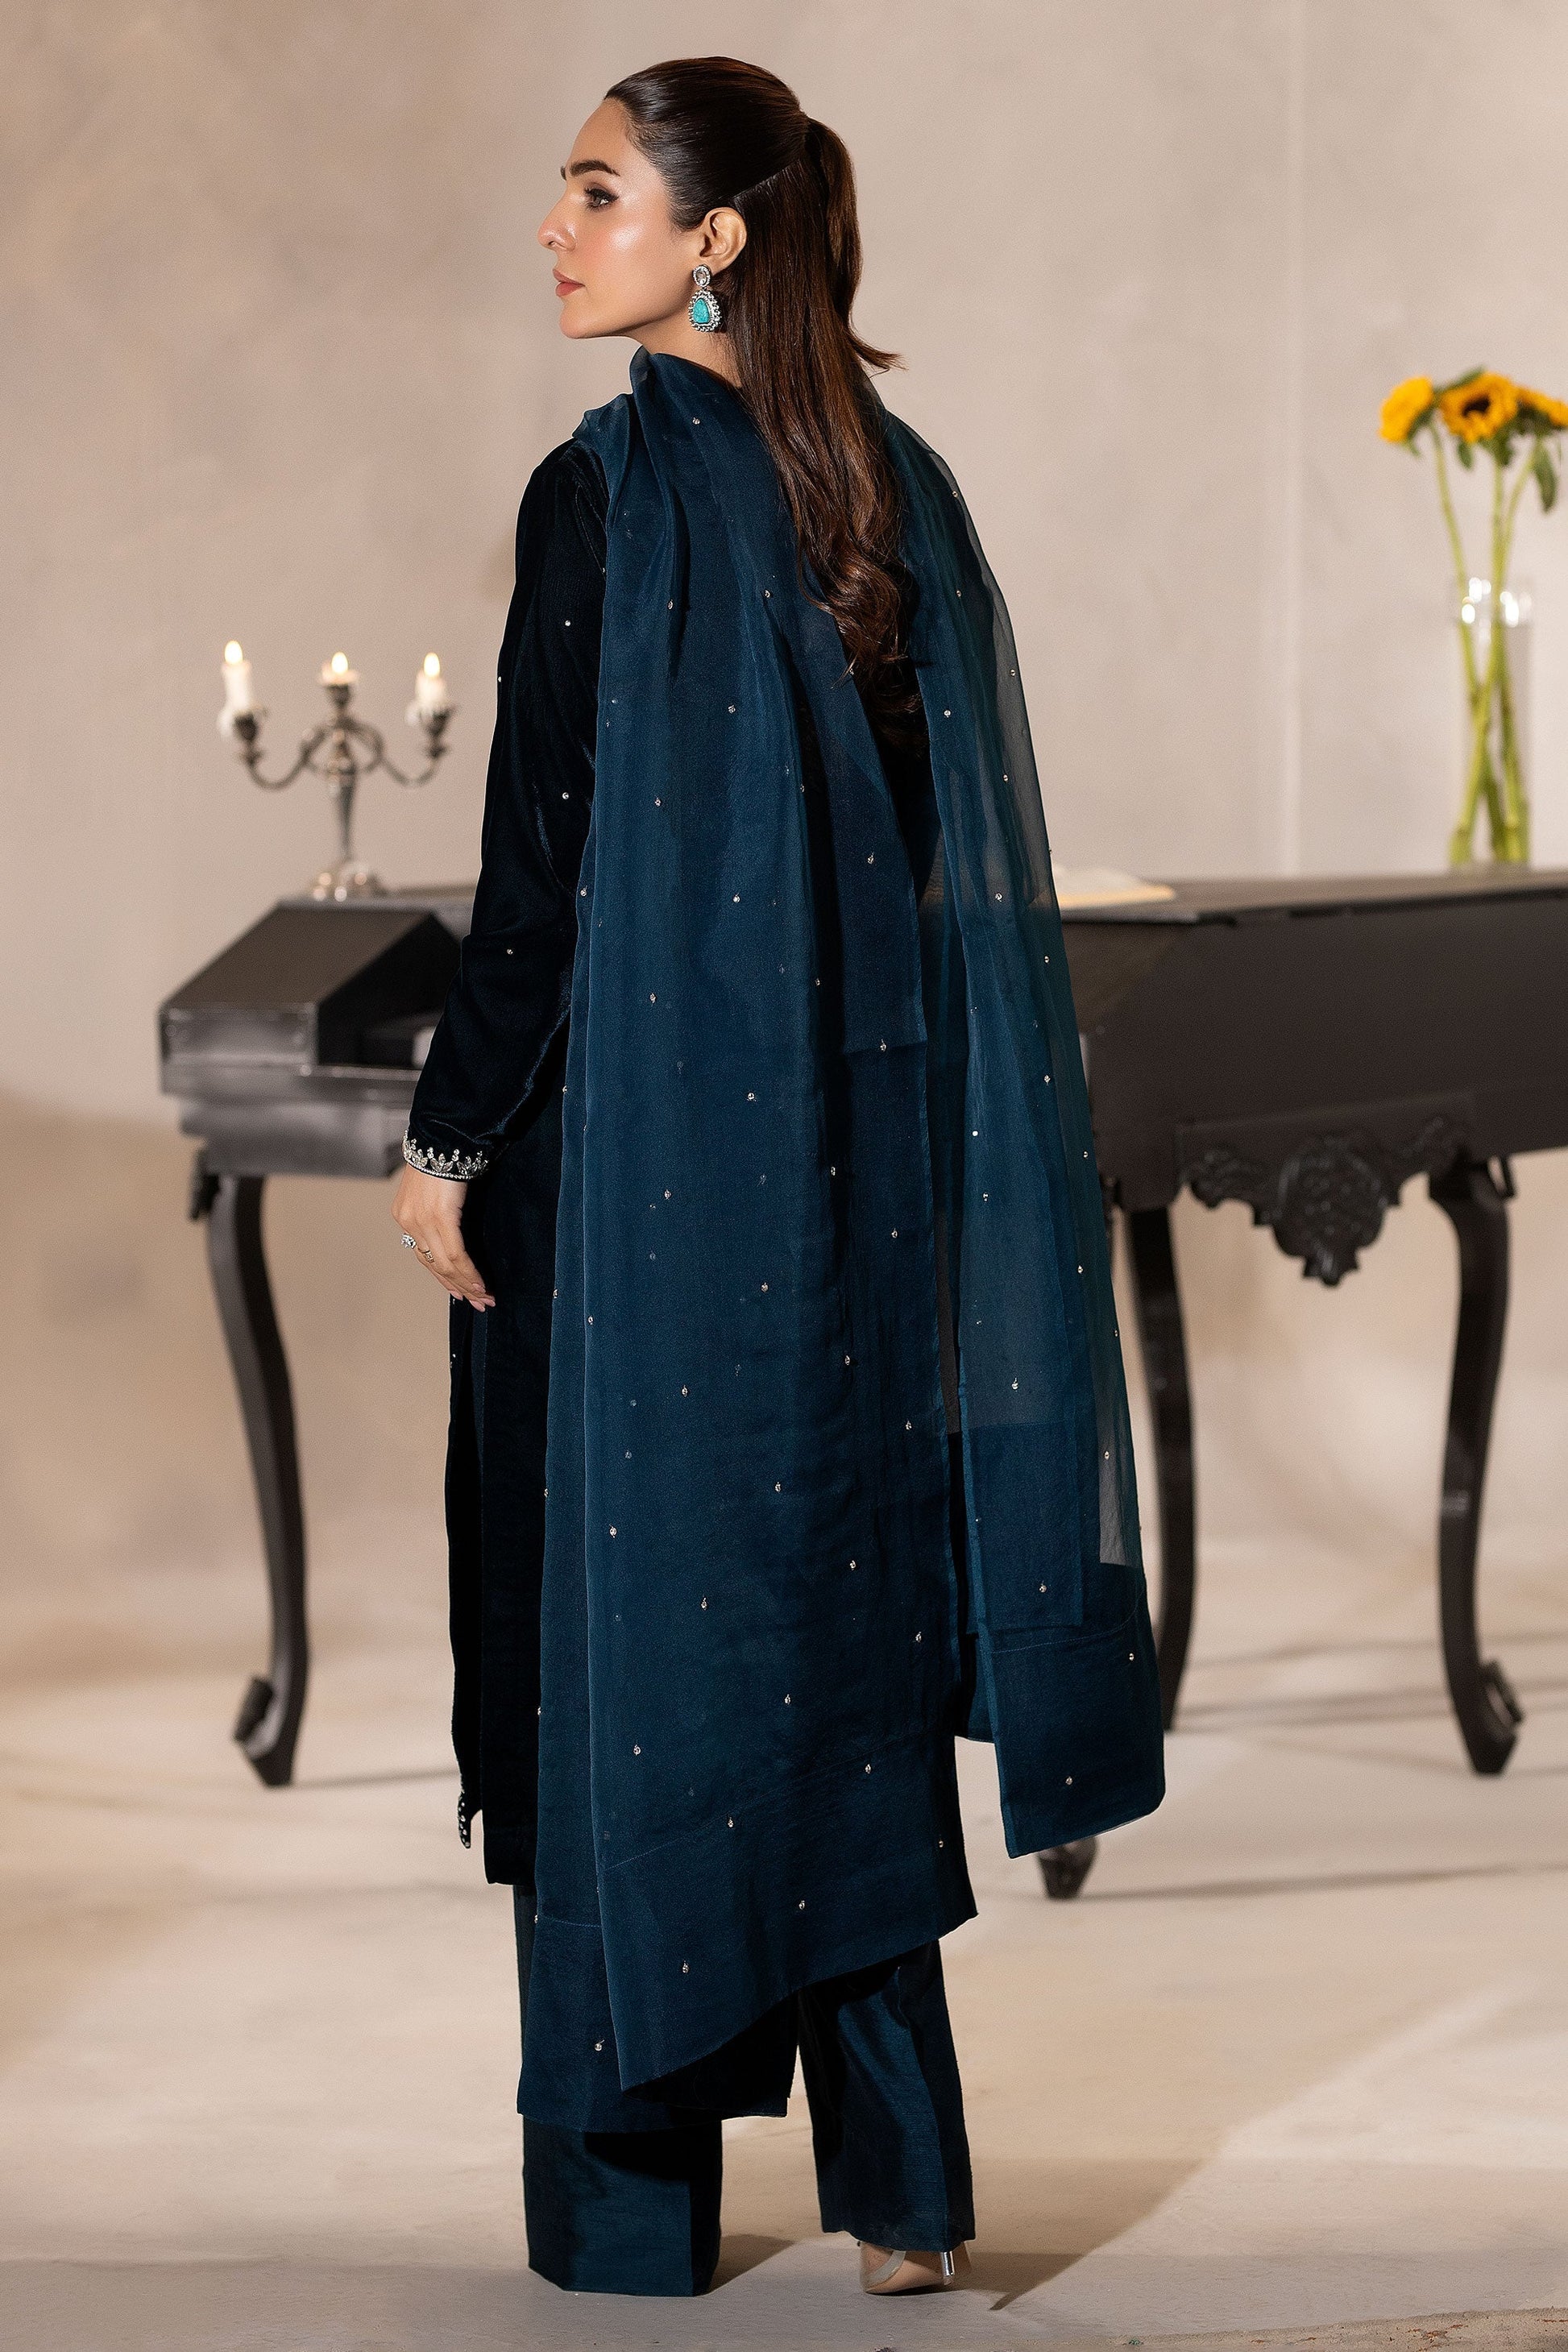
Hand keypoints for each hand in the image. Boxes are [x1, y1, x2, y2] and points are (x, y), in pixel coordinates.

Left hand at [391, 1166, 495, 1309]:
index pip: (423, 1256)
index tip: (459, 1292)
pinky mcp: (439, 1217)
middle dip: (457, 1287)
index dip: (443, 1277)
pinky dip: (469, 1271)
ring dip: (466, 1284)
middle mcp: (408, 1222)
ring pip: (445, 1264)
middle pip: (433, 1265)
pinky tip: (479, 1283)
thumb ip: (440, 1210)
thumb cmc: (442, 1157)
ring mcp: (421, 1221)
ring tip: (483, 1298)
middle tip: (478, 1302)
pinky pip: (455, 1253)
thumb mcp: (435, 1189)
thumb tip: (456, 1228)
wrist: (442, 1136)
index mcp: (405, 1216)